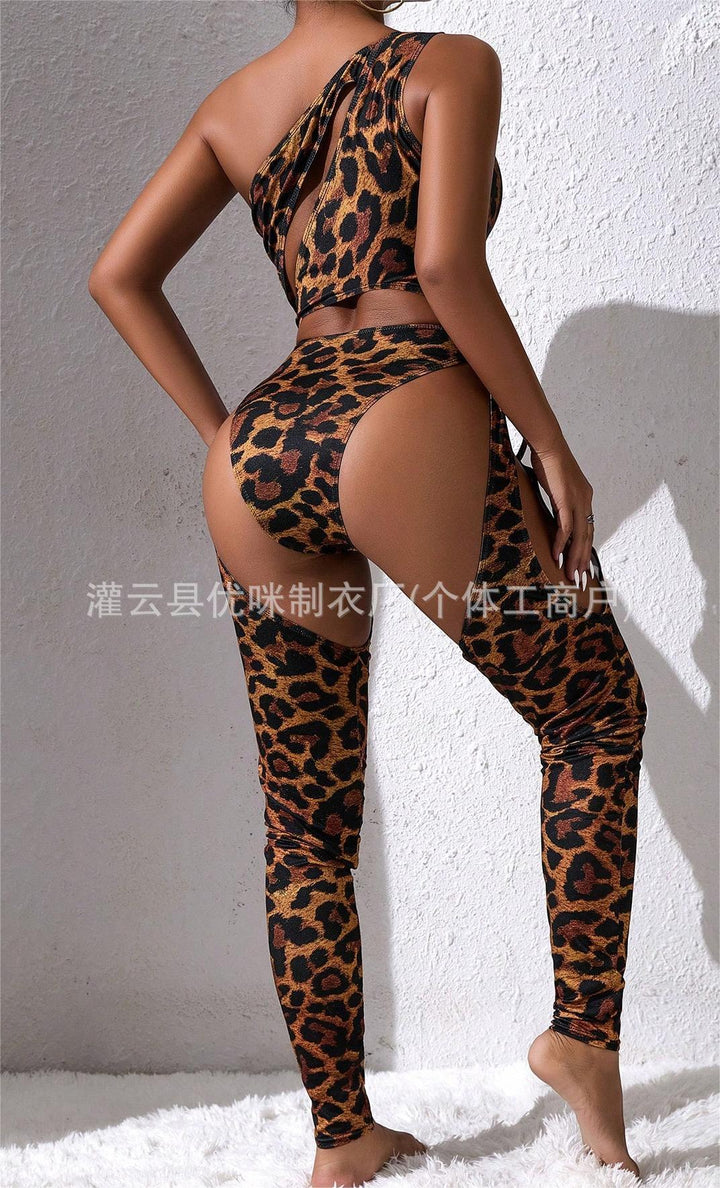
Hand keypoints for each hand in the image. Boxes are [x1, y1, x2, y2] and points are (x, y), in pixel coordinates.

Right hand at [530, 439, 593, 588]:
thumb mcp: (555, 485)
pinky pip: (566, 527)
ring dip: (575, 557)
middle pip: (588, 537)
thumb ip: (556, 500)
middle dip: (584, 560)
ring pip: (580, 536)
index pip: (588, 528)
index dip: (585, 548)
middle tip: (580, 578)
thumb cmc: (548, 459)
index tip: (582, 564)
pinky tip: (558, 555)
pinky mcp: (566, 500)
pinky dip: (562, 543)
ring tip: (571, 574)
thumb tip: (550, 510)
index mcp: (584, 497)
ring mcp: (577, 501)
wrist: (548, 443)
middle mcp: (585, 500)